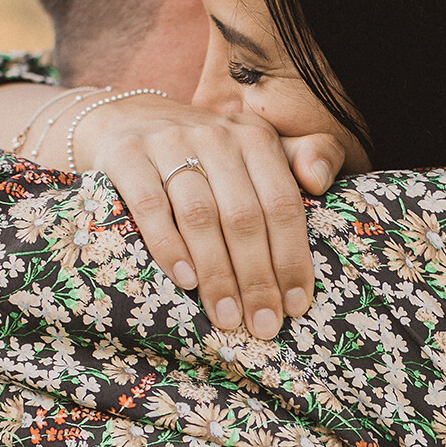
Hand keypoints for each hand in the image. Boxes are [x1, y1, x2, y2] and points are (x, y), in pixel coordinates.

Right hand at [72, 94, 348, 338]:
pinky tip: (185, 282)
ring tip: (227, 318)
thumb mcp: (253, 147)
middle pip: (244, 216)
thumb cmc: (203, 152)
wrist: (124, 120)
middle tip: (263, 326)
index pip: (282, 204)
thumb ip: (300, 158)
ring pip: (200, 216)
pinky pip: (151, 206)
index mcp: (256, 139)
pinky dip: (169, 247)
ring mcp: (168, 143)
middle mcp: (216, 136)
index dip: (291, 259)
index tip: (296, 306)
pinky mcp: (127, 155)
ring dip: (217, 274)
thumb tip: (321, 182)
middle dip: (257, 279)